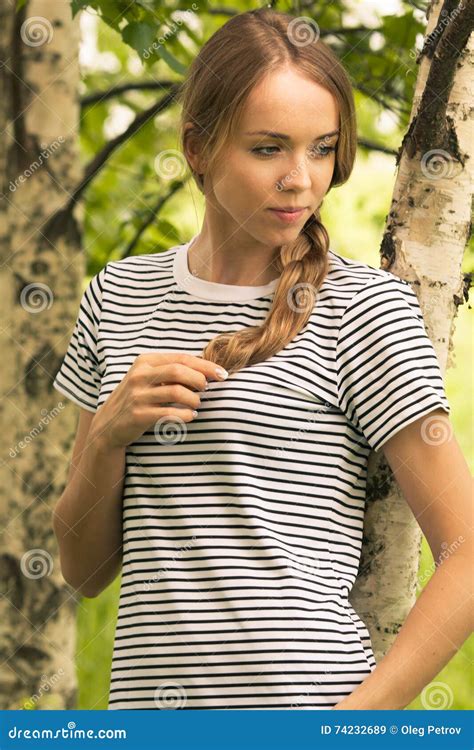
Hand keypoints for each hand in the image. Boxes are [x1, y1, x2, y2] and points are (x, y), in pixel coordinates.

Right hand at [90, 352, 226, 448]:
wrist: (108, 424)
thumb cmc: (137, 398)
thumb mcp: (148, 378)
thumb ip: (170, 371)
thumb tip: (206, 370)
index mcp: (145, 361)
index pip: (181, 358)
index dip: (205, 365)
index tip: (222, 373)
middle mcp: (139, 375)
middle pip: (179, 371)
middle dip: (199, 379)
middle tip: (206, 389)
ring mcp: (137, 395)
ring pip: (176, 392)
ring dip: (194, 399)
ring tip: (196, 404)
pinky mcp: (138, 414)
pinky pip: (170, 413)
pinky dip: (185, 415)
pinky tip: (189, 416)